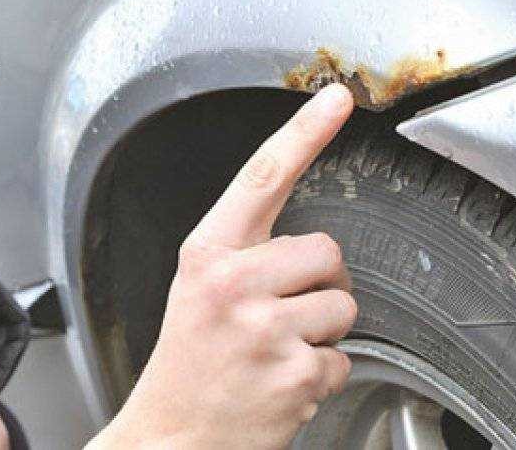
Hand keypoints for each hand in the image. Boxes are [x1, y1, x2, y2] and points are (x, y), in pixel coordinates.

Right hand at [89, 83, 356, 448]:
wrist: (171, 436)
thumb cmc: (188, 359)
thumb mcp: (197, 287)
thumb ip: (244, 251)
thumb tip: (310, 241)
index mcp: (207, 253)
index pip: (262, 177)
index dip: (303, 131)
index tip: (334, 99)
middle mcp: (234, 284)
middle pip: (327, 250)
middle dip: (318, 283)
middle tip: (278, 312)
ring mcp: (265, 329)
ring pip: (343, 305)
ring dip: (322, 330)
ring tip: (276, 348)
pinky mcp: (295, 374)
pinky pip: (344, 357)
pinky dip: (322, 372)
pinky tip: (281, 379)